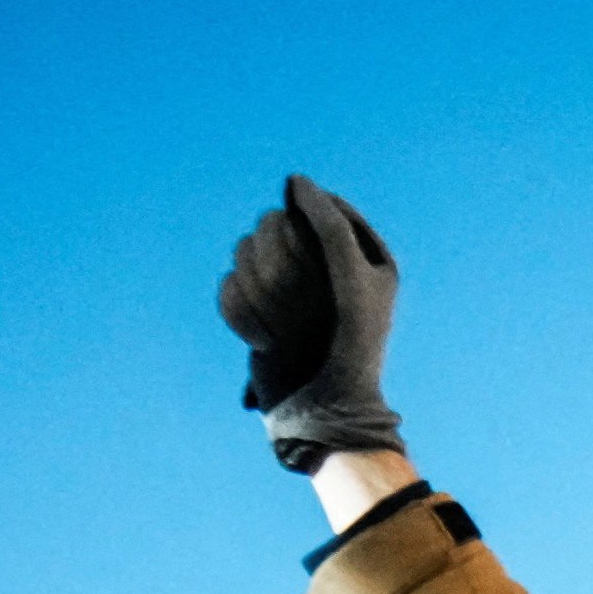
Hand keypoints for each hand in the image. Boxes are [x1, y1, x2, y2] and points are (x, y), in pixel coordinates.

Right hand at [218, 177, 402, 470]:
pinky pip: (229, 285)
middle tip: (298, 302)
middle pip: (274, 224)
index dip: (311, 228)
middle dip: (280, 263)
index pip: (321, 207)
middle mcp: (323, 267)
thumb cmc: (350, 347)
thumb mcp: (352, 278)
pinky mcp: (258, 310)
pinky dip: (242, 314)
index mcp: (362, 255)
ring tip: (282, 328)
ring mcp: (288, 288)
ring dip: (260, 290)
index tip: (317, 261)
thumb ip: (329, 224)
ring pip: (245, 251)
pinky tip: (265, 342)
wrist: (327, 413)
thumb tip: (293, 179)